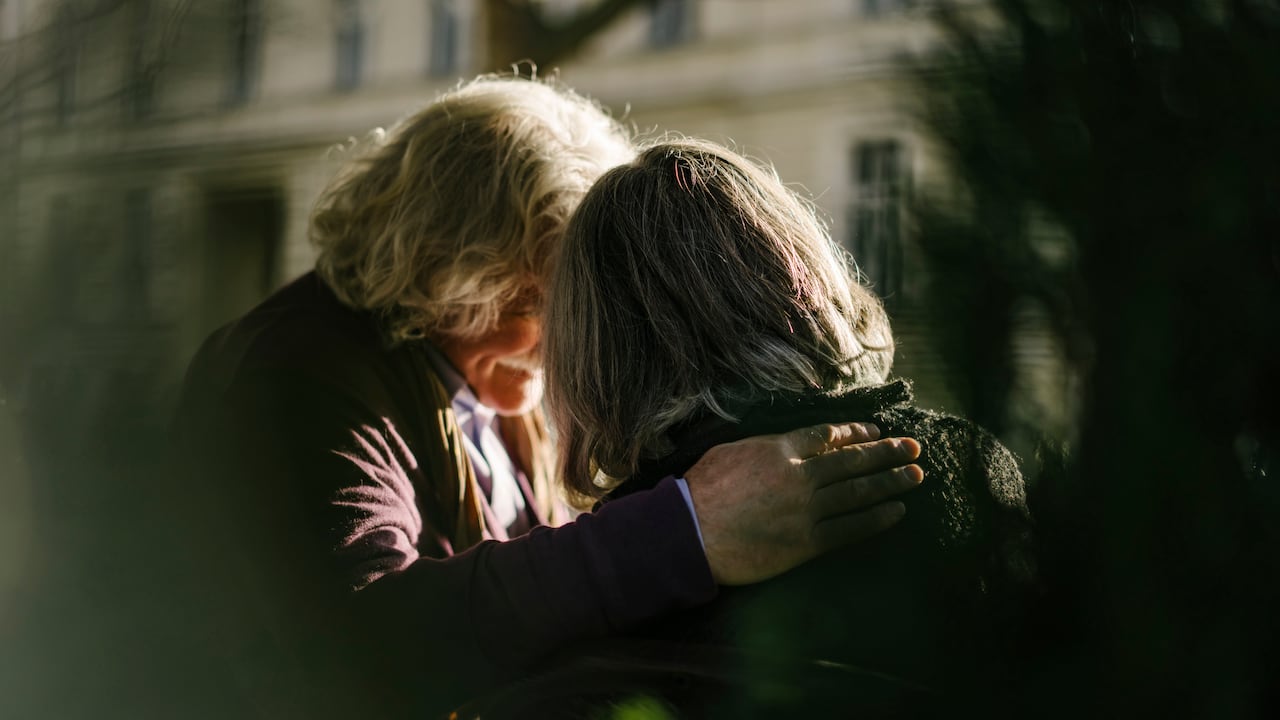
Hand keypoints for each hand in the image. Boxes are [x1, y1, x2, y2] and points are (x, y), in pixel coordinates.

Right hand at [683, 422, 922, 585]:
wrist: (689, 534)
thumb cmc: (701, 491)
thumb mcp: (730, 451)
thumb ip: (766, 445)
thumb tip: (790, 441)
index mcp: (779, 449)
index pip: (827, 436)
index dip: (855, 433)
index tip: (875, 432)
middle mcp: (799, 476)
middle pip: (851, 460)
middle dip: (887, 452)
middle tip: (913, 446)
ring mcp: (805, 510)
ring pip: (858, 492)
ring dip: (890, 481)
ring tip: (916, 474)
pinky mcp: (805, 542)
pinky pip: (850, 529)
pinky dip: (876, 519)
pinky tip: (897, 511)